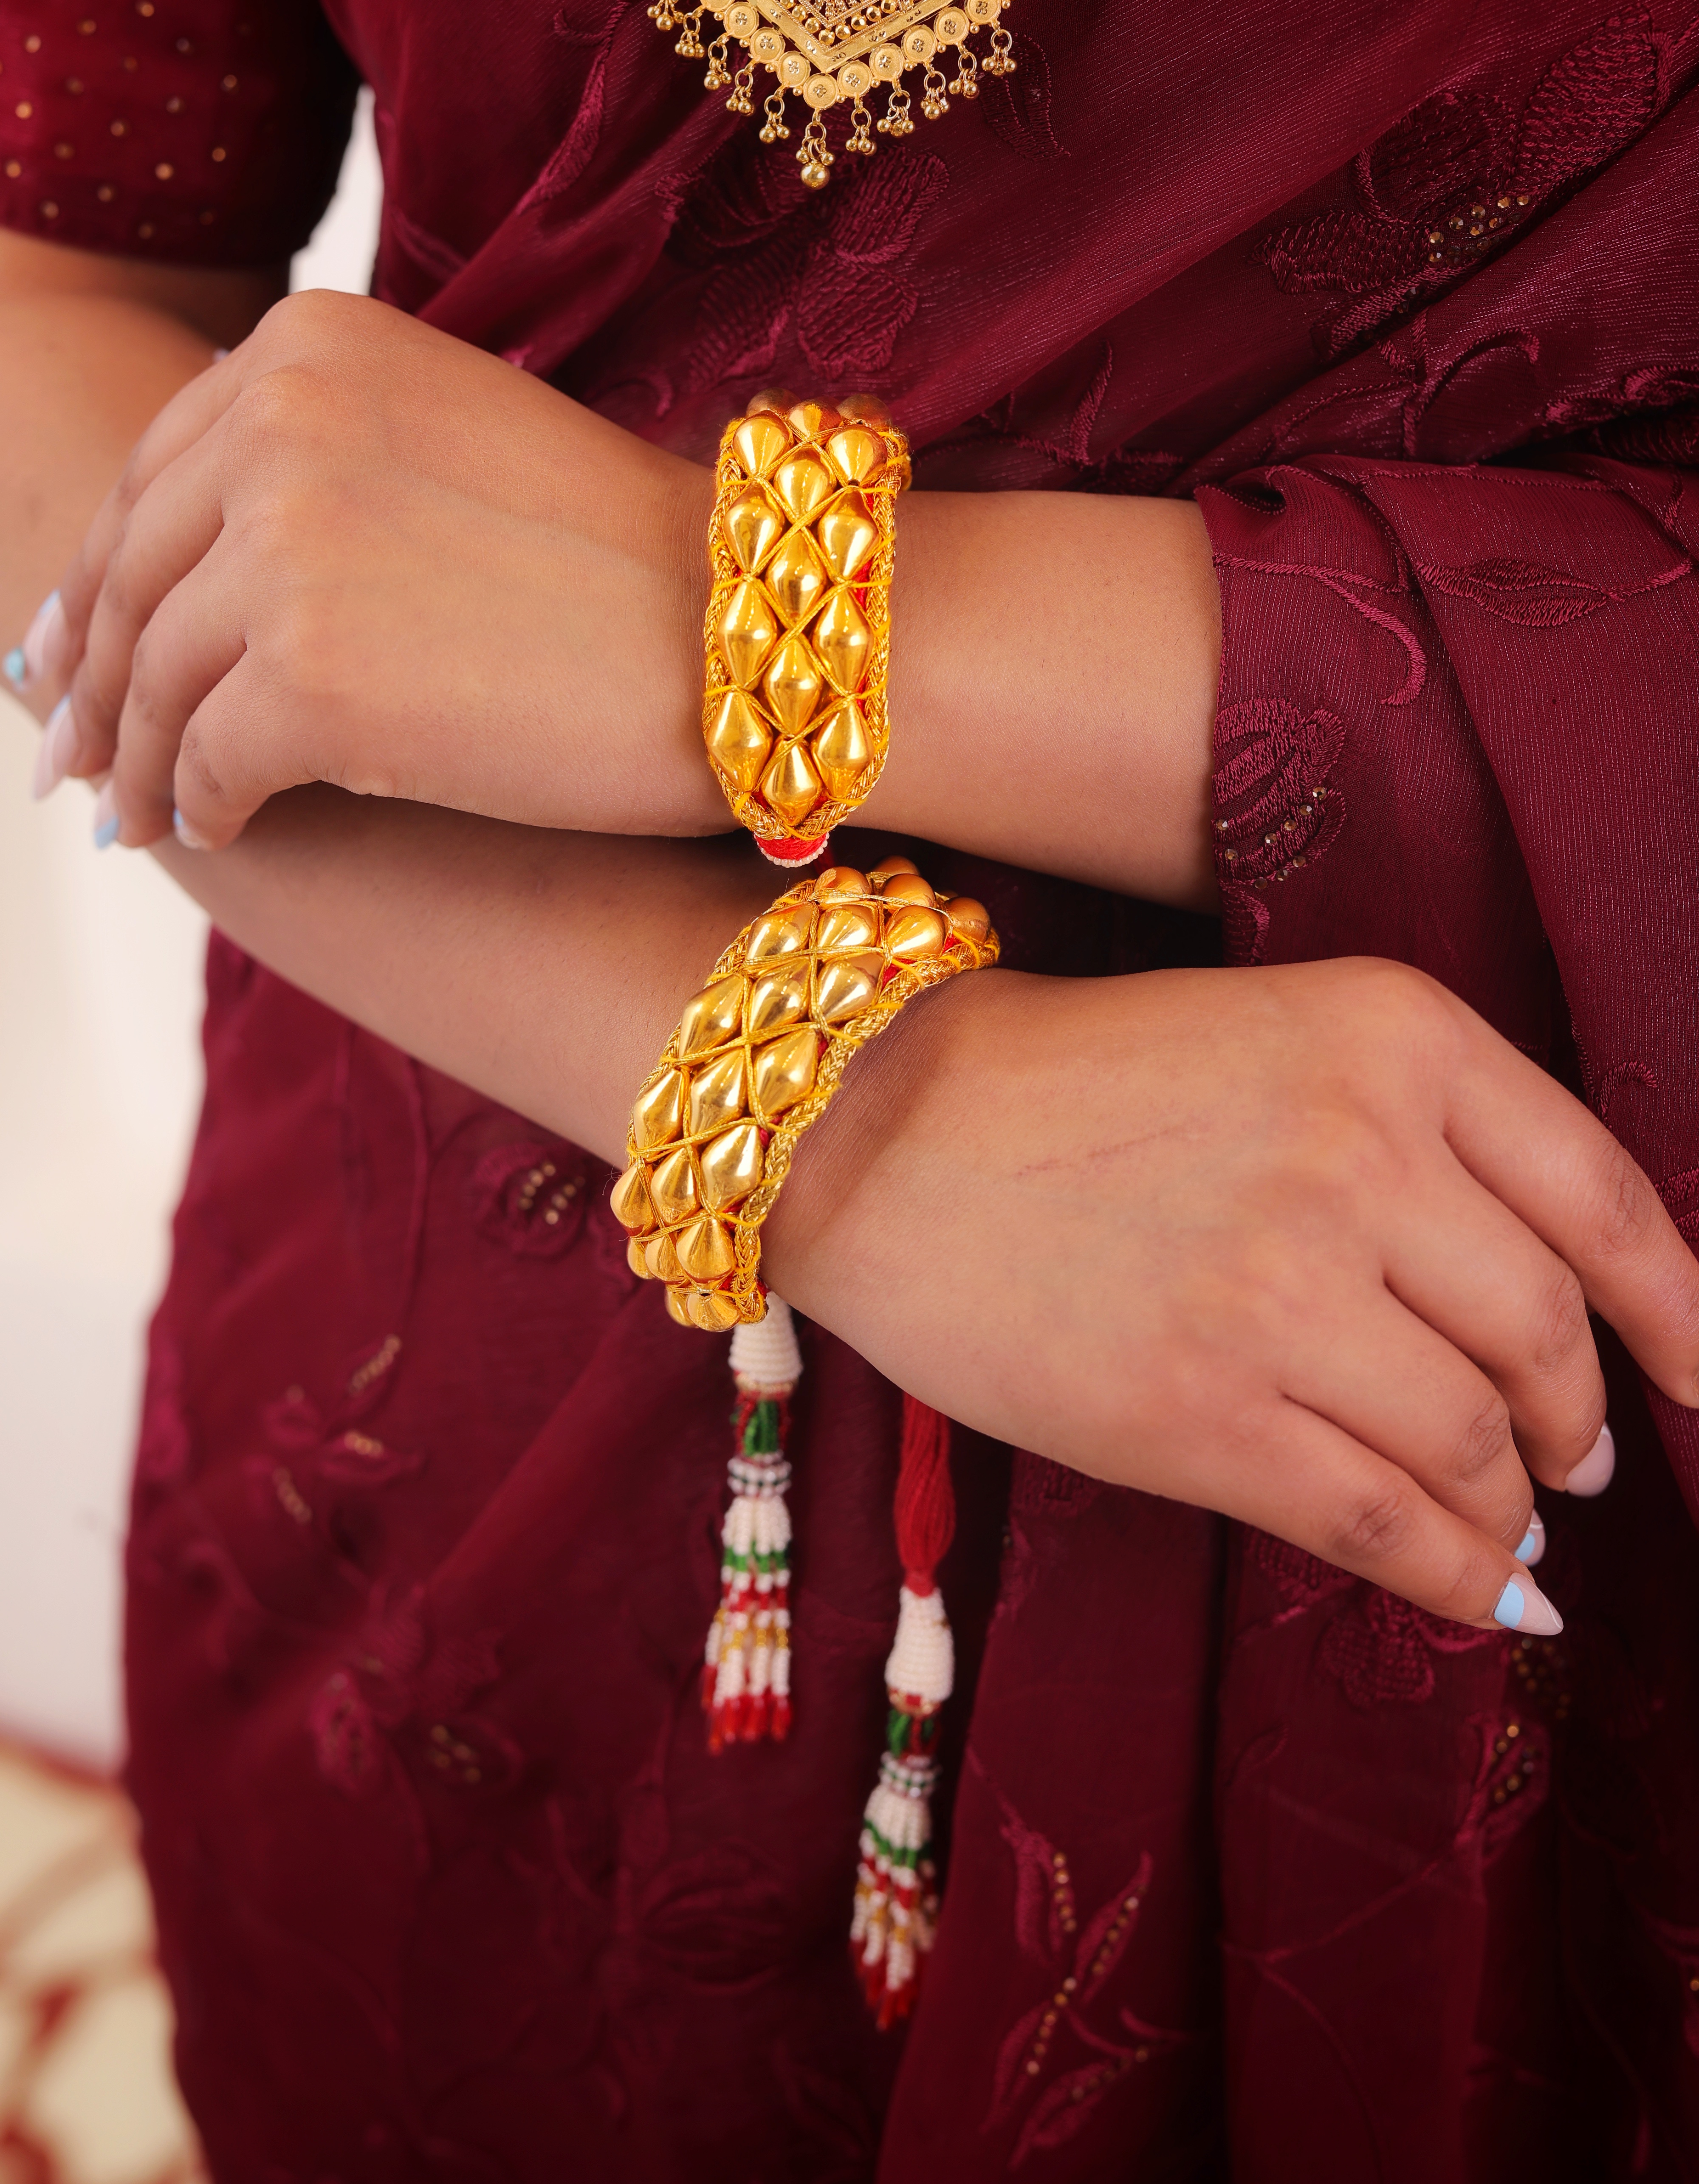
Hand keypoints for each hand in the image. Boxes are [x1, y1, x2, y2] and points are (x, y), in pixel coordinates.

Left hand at [31, 289, 727, 847]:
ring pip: (156, 680)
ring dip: (140, 761)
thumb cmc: (627, 556)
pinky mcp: (308, 678)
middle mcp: (276, 421)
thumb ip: (319, 461)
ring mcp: (286, 549)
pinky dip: (201, 805)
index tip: (69, 647)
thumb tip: (197, 555)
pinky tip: (215, 831)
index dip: (100, 577)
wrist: (747, 626)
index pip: (155, 478)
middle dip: (91, 681)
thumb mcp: (446, 441)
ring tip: (136, 816)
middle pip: (132, 577)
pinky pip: (207, 762)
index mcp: (306, 346)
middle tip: (73, 755)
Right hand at [768, 955, 1698, 1631]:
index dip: (1680, 1313)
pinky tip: (1486, 1594)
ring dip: (1517, 1509)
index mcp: (1392, 1036)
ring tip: (1517, 1529)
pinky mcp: (1198, 1413)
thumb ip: (1425, 1151)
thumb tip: (1569, 1344)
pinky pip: (1385, 1525)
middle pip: (1549, 1336)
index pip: (1605, 1199)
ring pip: (1475, 1444)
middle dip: (1580, 1419)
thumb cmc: (1079, 1082)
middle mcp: (1356, 1154)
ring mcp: (1278, 1290)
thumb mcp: (1279, 1042)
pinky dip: (1458, 1576)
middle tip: (1576, 1458)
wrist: (877, 1123)